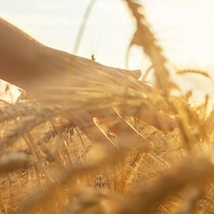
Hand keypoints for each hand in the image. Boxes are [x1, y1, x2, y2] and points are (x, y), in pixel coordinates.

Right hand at [20, 48, 174, 148]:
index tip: (175, 114)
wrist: (37, 63)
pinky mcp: (73, 109)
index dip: (156, 104)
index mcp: (112, 82)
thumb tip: (139, 73)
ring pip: (116, 119)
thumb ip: (120, 74)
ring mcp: (90, 100)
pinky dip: (101, 138)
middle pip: (133, 105)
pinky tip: (112, 150)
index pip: (139, 94)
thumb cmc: (68, 68)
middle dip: (153, 116)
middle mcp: (105, 90)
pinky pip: (89, 127)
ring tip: (149, 147)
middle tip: (173, 126)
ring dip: (133, 134)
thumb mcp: (98, 70)